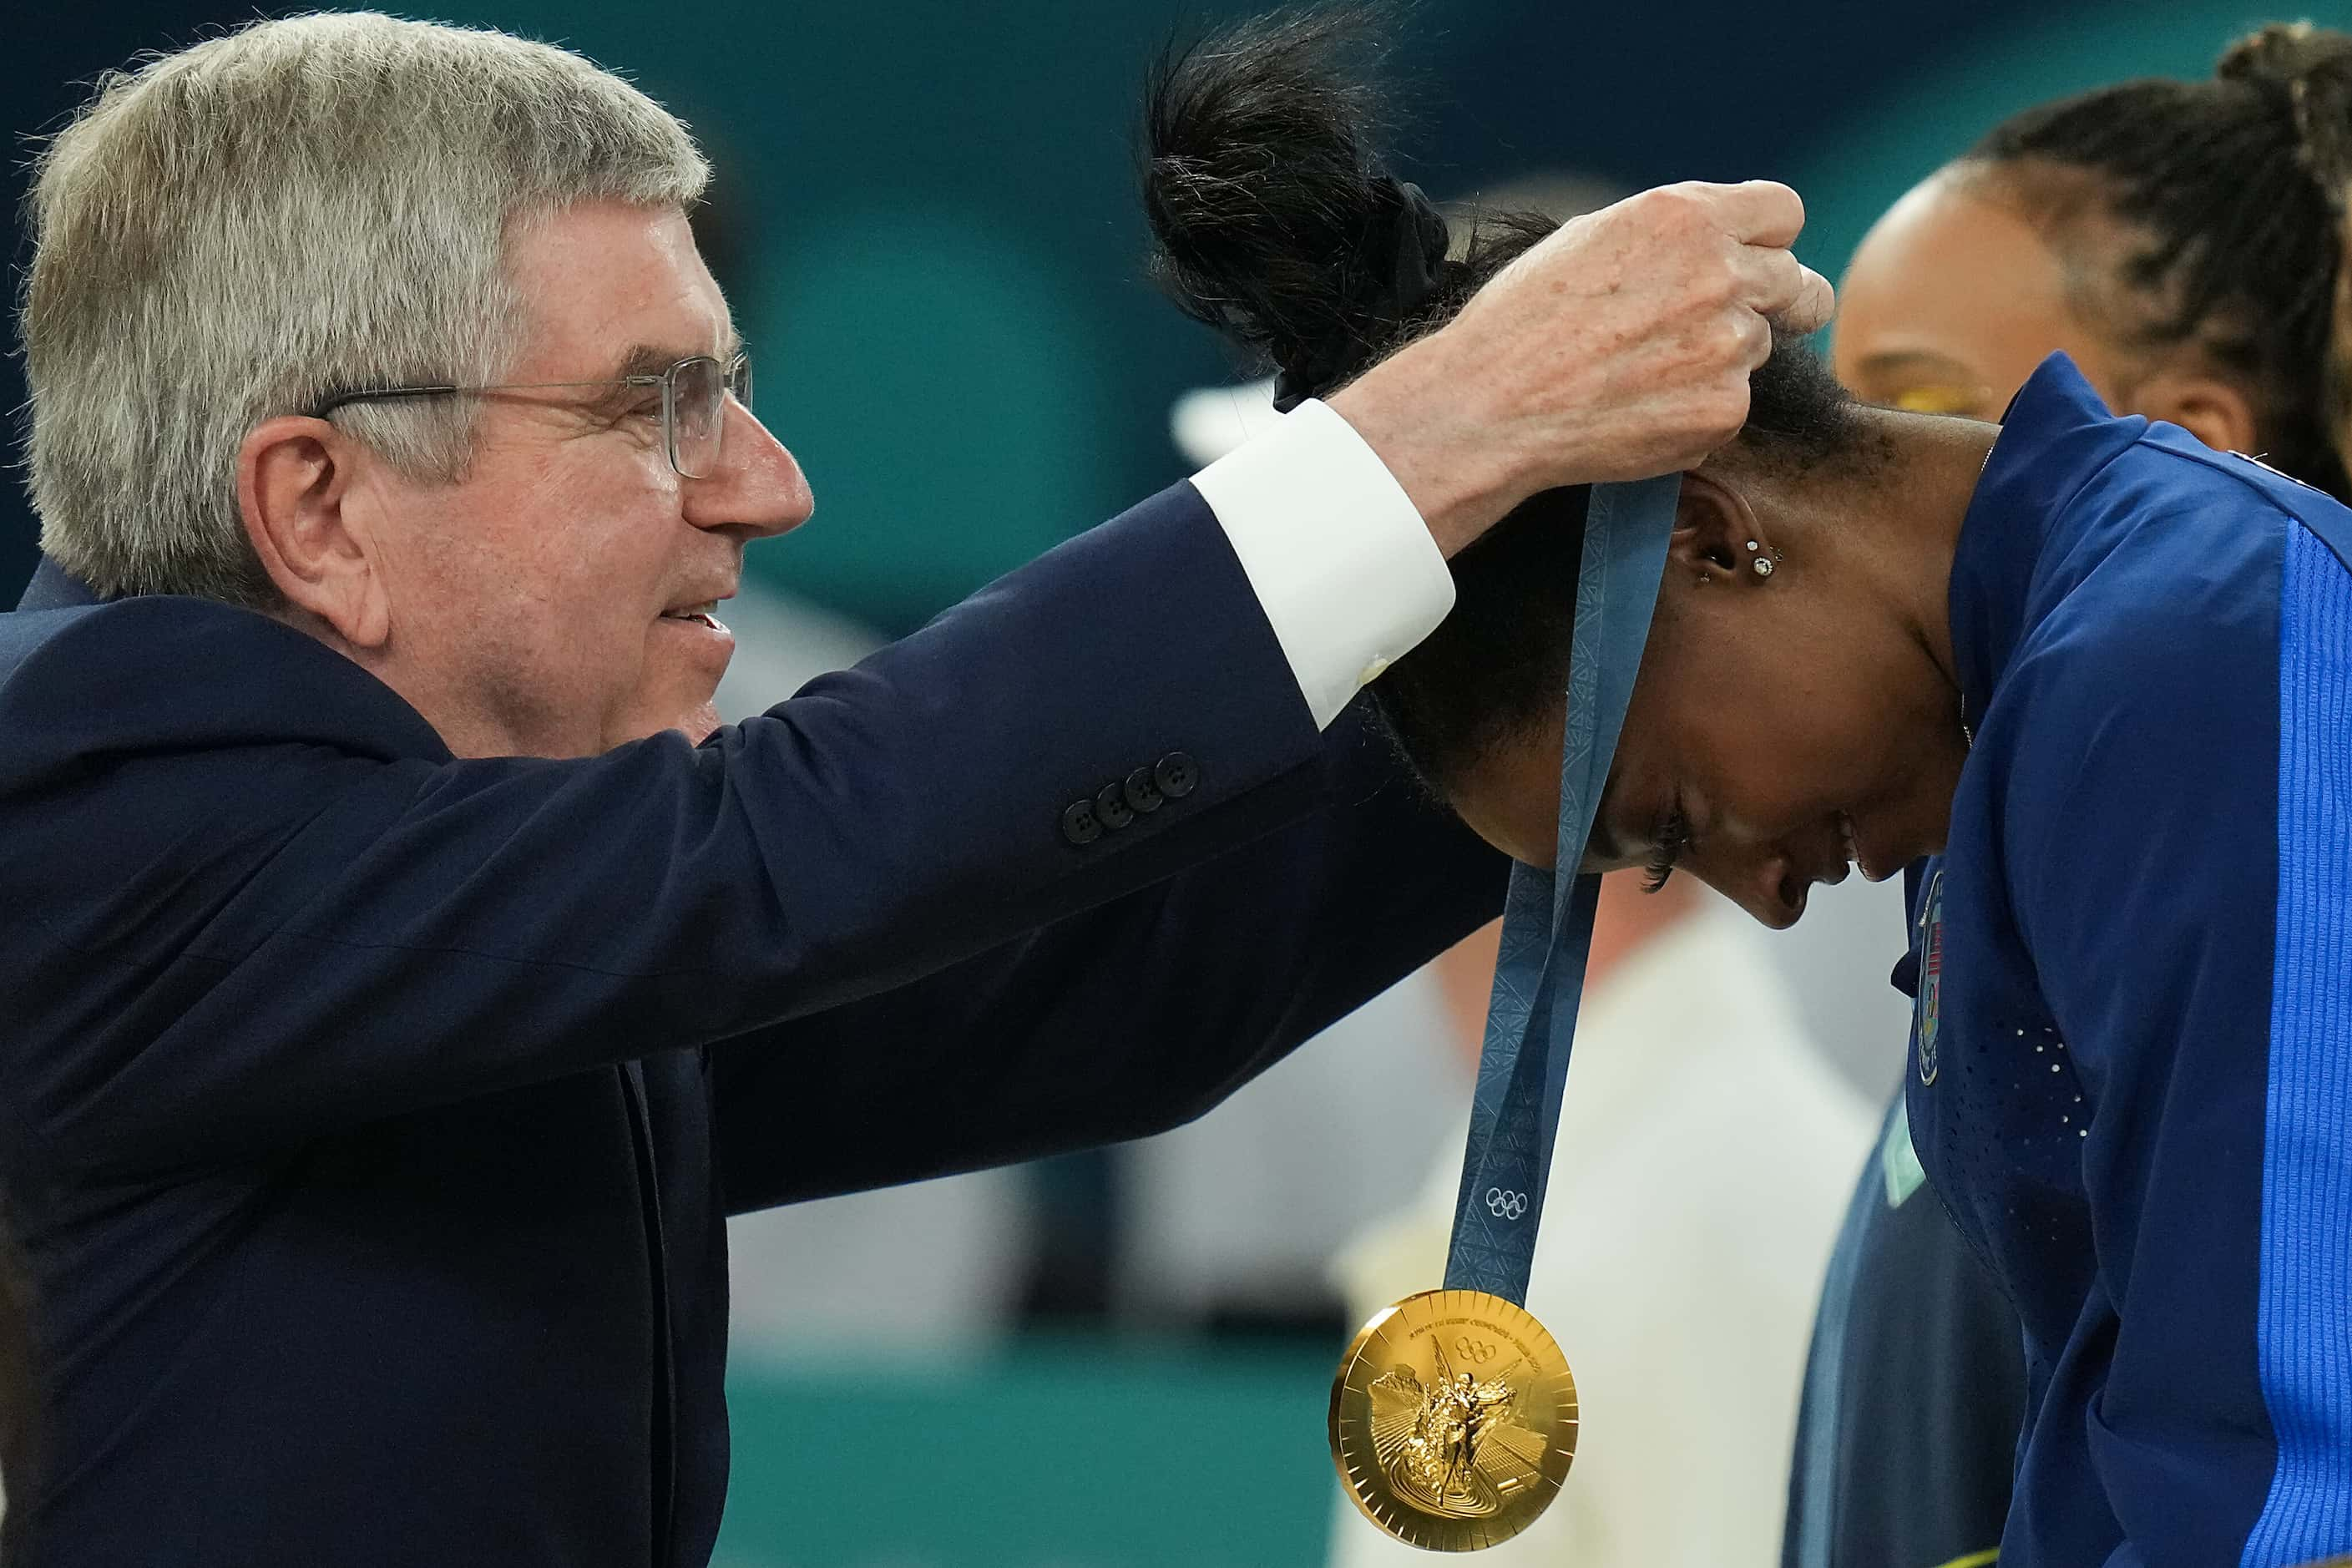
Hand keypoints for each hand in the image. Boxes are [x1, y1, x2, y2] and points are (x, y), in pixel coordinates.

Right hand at [1328, 180, 1833, 554]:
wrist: (1489, 407)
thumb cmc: (1521, 322)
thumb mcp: (1591, 239)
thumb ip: (1670, 236)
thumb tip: (1716, 242)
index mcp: (1687, 218)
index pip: (1784, 212)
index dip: (1768, 239)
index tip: (1756, 260)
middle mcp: (1722, 273)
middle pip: (1797, 283)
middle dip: (1778, 302)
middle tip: (1736, 325)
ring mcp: (1730, 345)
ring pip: (1758, 349)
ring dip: (1720, 361)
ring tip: (1643, 376)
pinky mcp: (1724, 410)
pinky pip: (1730, 407)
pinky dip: (1695, 413)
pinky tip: (1637, 413)